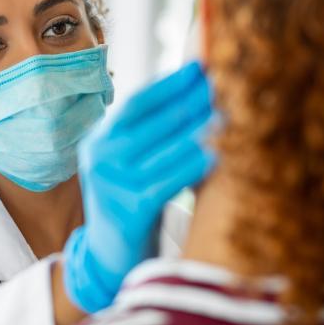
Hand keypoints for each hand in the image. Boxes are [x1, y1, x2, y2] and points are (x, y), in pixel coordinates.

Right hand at [62, 61, 217, 312]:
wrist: (110, 257)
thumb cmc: (132, 201)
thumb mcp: (130, 163)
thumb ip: (149, 133)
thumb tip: (193, 93)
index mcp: (98, 141)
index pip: (136, 103)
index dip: (169, 84)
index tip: (199, 68)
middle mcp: (98, 159)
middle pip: (151, 122)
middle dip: (188, 102)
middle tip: (219, 86)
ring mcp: (110, 186)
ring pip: (161, 150)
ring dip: (196, 130)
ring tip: (225, 115)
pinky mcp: (127, 211)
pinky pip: (167, 182)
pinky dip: (192, 167)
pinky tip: (215, 155)